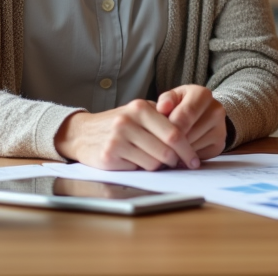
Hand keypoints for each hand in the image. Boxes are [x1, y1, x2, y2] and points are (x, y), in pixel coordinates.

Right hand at [54, 98, 206, 170]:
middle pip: (166, 150)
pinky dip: (140, 168)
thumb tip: (190, 138)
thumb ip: (163, 119)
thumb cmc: (120, 124)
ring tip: (150, 157)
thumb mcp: (140, 112)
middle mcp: (128, 122)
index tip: (194, 160)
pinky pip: (137, 169)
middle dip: (176, 161)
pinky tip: (133, 160)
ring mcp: (117, 139)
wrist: (83, 133)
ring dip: (157, 165)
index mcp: (140, 108)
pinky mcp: (108, 156)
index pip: (174, 132)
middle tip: (179, 164)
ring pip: (153, 163)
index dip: (188, 149)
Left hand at [155, 85, 227, 162]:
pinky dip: (187, 157)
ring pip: (194, 147)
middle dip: (172, 142)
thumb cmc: (182, 105)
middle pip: (190, 133)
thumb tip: (162, 107)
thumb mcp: (173, 97)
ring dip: (178, 151)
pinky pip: (199, 156)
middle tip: (159, 145)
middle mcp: (216, 111)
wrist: (202, 113)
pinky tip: (181, 152)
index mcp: (203, 95)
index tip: (158, 134)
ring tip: (169, 148)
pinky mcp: (219, 145)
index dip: (170, 127)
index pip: (186, 114)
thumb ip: (165, 100)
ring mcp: (221, 129)